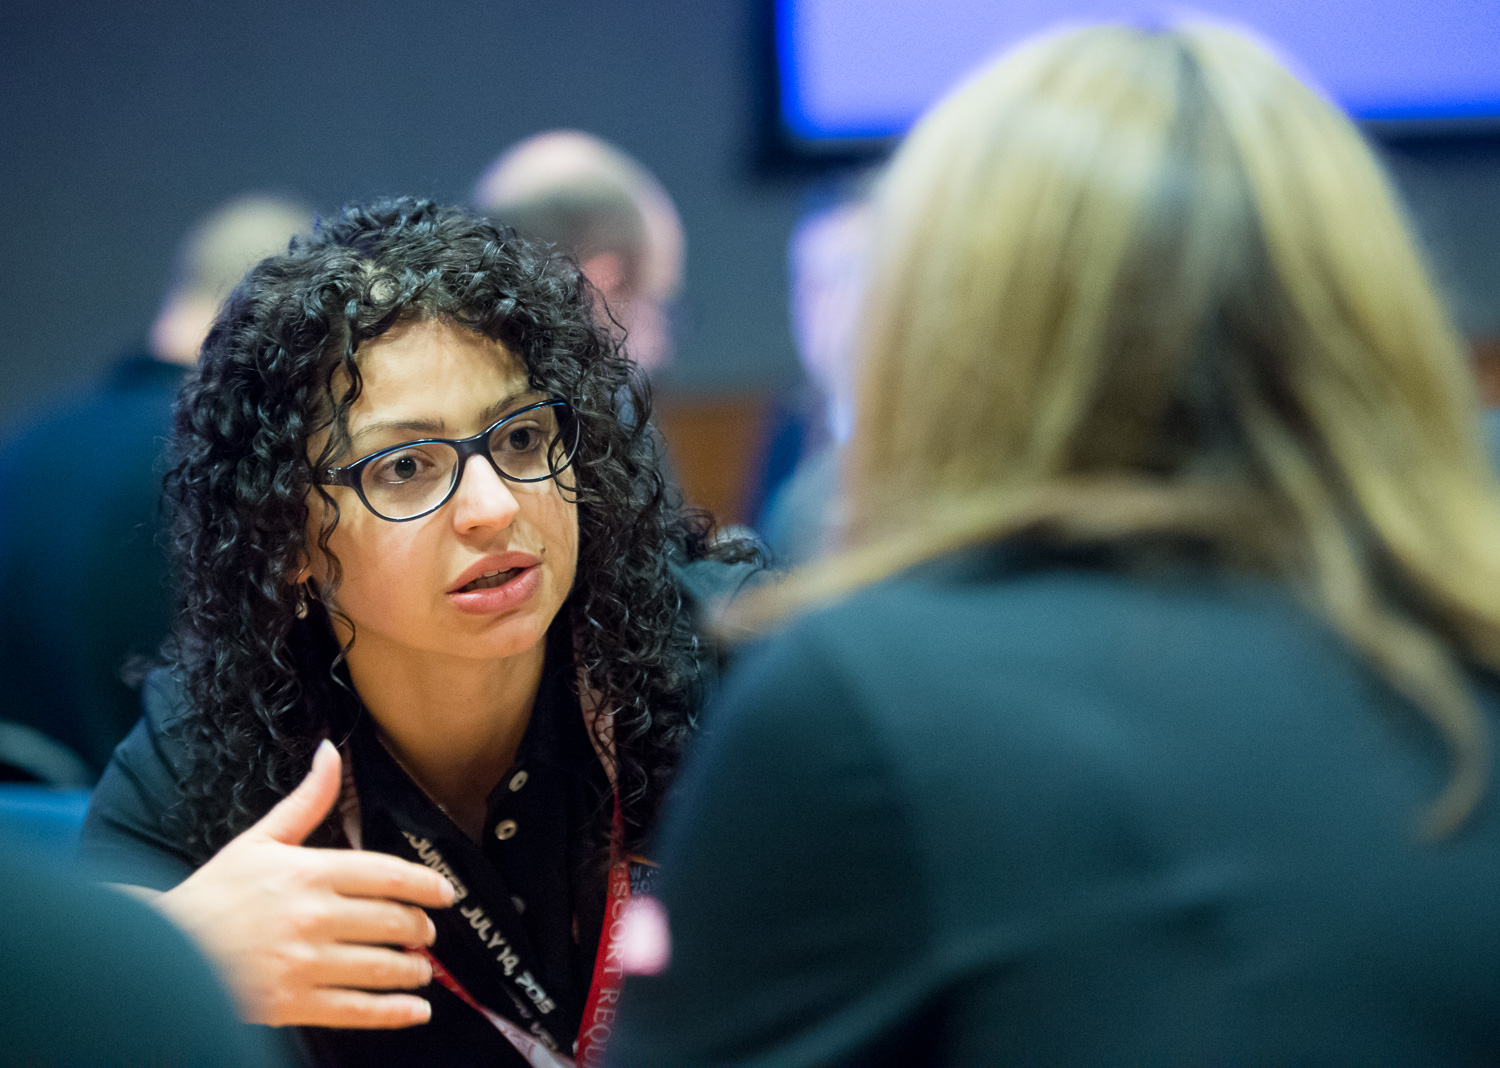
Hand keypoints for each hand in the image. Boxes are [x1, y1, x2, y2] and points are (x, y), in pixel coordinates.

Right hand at [158, 739, 456, 1028]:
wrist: (161, 953)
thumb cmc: (212, 895)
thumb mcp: (259, 839)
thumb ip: (307, 800)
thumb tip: (329, 755)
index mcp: (309, 872)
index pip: (389, 875)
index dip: (427, 885)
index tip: (444, 893)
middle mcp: (313, 916)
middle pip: (394, 921)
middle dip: (421, 928)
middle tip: (426, 931)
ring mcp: (305, 961)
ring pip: (383, 965)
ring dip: (414, 968)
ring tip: (421, 968)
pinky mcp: (294, 1002)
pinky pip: (359, 1009)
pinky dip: (394, 1011)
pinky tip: (414, 1010)